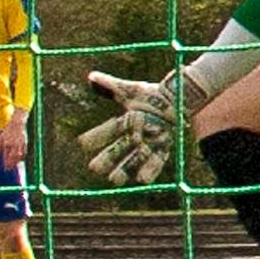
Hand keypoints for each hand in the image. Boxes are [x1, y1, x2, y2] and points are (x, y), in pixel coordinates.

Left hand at [0, 110, 27, 170]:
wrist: (17, 123)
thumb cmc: (7, 130)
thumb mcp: (1, 137)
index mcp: (6, 143)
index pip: (6, 156)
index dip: (6, 163)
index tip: (5, 168)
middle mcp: (12, 145)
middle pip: (12, 158)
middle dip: (10, 164)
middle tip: (9, 169)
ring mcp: (19, 144)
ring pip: (18, 156)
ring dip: (16, 162)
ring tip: (14, 167)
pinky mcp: (24, 142)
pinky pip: (24, 152)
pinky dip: (22, 157)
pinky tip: (20, 160)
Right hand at [76, 70, 208, 185]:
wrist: (177, 97)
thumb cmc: (153, 94)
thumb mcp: (131, 90)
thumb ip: (111, 85)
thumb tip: (90, 77)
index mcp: (127, 121)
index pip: (109, 129)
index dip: (96, 136)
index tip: (82, 143)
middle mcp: (136, 135)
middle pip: (118, 148)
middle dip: (107, 158)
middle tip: (94, 168)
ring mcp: (150, 142)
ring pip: (135, 158)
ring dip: (124, 169)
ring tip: (114, 180)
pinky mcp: (164, 146)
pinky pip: (157, 160)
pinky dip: (150, 170)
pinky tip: (142, 181)